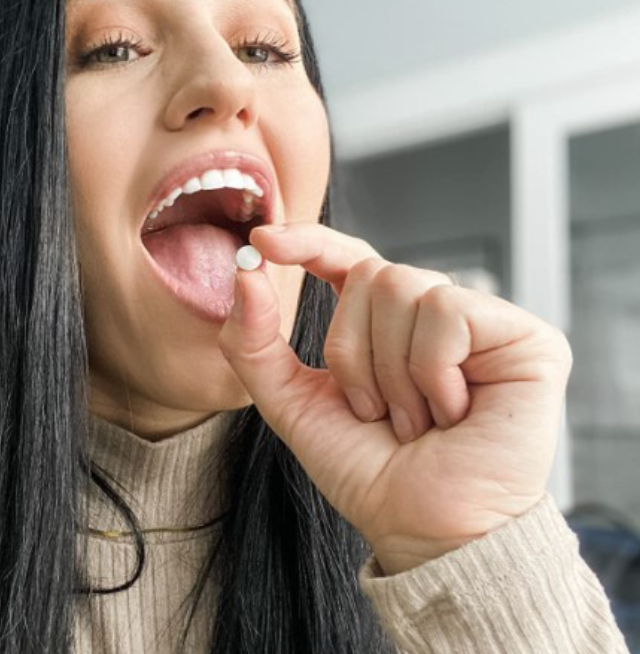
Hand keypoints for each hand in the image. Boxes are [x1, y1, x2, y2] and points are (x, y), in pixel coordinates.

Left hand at [218, 222, 572, 574]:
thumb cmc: (368, 473)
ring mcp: (481, 323)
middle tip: (379, 412)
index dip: (307, 241)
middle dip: (353, 353)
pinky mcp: (525, 337)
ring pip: (403, 286)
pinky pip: (447, 310)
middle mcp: (432, 315)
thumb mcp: (292, 404)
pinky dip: (432, 370)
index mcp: (383, 325)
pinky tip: (454, 411)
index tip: (261, 240)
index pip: (346, 259)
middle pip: (368, 274)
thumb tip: (244, 269)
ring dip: (392, 371)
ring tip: (418, 420)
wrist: (424, 528)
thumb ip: (254, 342)